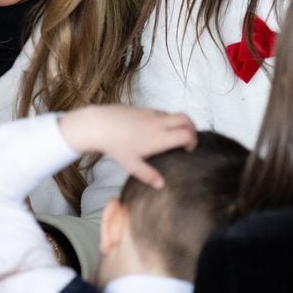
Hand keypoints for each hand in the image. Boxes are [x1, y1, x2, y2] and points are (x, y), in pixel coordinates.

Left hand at [58, 106, 196, 187]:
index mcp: (160, 137)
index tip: (188, 149)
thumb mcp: (131, 165)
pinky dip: (166, 119)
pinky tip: (156, 129)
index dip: (193, 141)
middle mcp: (159, 123)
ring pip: (174, 114)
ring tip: (173, 135)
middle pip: (186, 119)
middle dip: (192, 128)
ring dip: (179, 123)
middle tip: (187, 140)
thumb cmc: (115, 146)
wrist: (99, 125)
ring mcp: (151, 113)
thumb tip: (161, 185)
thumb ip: (148, 175)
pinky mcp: (143, 108)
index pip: (187, 134)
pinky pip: (161, 112)